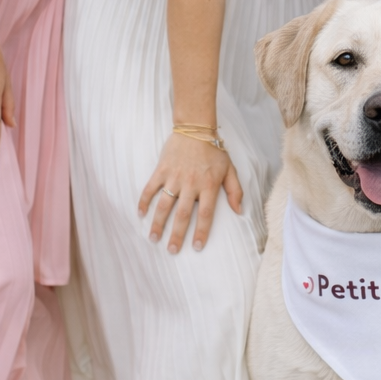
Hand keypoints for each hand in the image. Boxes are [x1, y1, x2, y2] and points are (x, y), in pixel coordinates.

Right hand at [139, 132, 242, 253]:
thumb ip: (235, 191)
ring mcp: (174, 177)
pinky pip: (150, 188)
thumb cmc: (214, 150)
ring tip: (154, 238)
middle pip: (183, 215)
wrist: (195, 128)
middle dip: (177, 235)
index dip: (201, 232)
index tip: (196, 247)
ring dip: (158, 223)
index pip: (205, 214)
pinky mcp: (161, 170)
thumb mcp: (230, 170)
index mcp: (208, 185)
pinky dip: (144, 201)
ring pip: (164, 205)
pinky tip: (140, 214)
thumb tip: (240, 211)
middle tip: (172, 250)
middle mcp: (191, 184)